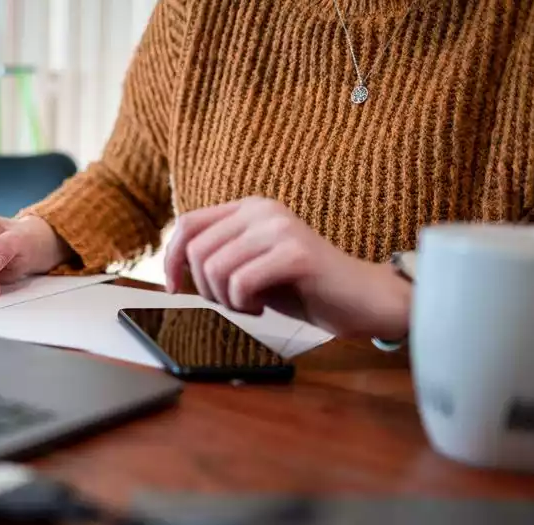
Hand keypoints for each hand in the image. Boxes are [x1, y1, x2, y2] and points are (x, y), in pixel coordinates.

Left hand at [165, 197, 410, 338]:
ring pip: (216, 269)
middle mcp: (262, 210)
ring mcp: (280, 228)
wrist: (362, 299)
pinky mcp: (296, 253)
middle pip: (197, 252)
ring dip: (227, 300)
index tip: (175, 288)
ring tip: (252, 304)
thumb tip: (173, 269)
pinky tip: (264, 306)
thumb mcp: (251, 266)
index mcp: (248, 209)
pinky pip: (242, 282)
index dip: (171, 260)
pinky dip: (245, 304)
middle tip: (234, 302)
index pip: (187, 225)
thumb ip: (218, 257)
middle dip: (206, 289)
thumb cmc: (303, 287)